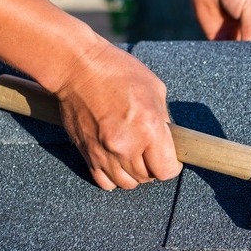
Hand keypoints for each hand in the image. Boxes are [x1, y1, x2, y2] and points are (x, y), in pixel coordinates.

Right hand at [55, 41, 181, 189]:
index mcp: (149, 128)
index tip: (172, 159)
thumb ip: (164, 119)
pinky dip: (114, 177)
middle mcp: (127, 146)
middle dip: (155, 168)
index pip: (167, 170)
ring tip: (137, 157)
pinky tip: (118, 162)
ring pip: (127, 183)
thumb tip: (168, 138)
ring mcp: (104, 152)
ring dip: (136, 174)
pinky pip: (105, 181)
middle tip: (154, 153)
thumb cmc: (118, 71)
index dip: (172, 166)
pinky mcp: (86, 153)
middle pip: (148, 178)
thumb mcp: (155, 89)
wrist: (78, 68)